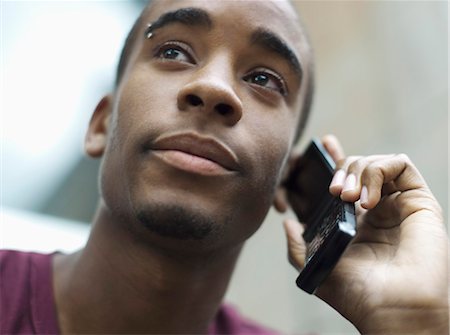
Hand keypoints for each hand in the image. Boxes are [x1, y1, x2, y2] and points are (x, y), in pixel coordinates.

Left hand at [281, 135, 448, 333]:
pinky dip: (378, 172)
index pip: (345, 182)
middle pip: (359, 167)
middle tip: (333, 190)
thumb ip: (298, 246)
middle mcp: (378, 211)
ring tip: (346, 198)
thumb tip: (288, 223)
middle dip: (341, 166)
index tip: (323, 144)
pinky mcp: (418, 200)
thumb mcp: (316, 267)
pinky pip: (399, 165)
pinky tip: (368, 199)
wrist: (393, 309)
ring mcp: (398, 204)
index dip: (335, 161)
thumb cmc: (357, 295)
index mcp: (356, 223)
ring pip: (377, 163)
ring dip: (356, 171)